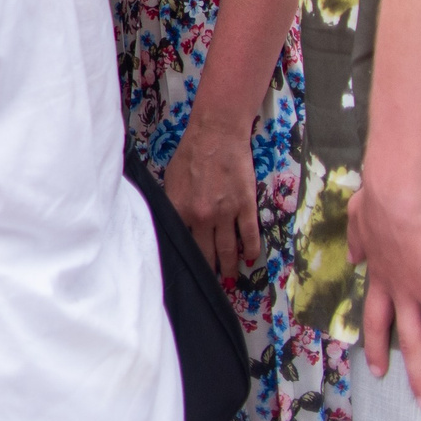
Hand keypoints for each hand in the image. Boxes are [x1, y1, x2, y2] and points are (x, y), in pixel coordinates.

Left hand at [162, 117, 261, 279]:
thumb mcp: (170, 180)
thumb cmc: (190, 154)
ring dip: (230, 267)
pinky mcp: (245, 205)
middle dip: (209, 270)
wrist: (216, 134)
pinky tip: (250, 259)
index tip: (187, 273)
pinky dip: (251, 249)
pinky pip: (249, 234)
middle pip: (205, 252)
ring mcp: (226, 212)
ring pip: (229, 248)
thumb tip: (171, 225)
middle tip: (211, 285)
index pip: (181, 243)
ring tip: (230, 280)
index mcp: (179, 209)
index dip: (185, 259)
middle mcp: (202, 216)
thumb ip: (172, 205)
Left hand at [351, 174, 420, 406]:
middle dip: (419, 375)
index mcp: (381, 279)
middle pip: (411, 341)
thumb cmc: (377, 200)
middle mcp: (402, 292)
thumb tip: (355, 257)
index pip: (375, 321)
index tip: (379, 369)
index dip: (377, 346)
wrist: (394, 192)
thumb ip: (357, 243)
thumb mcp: (357, 223)